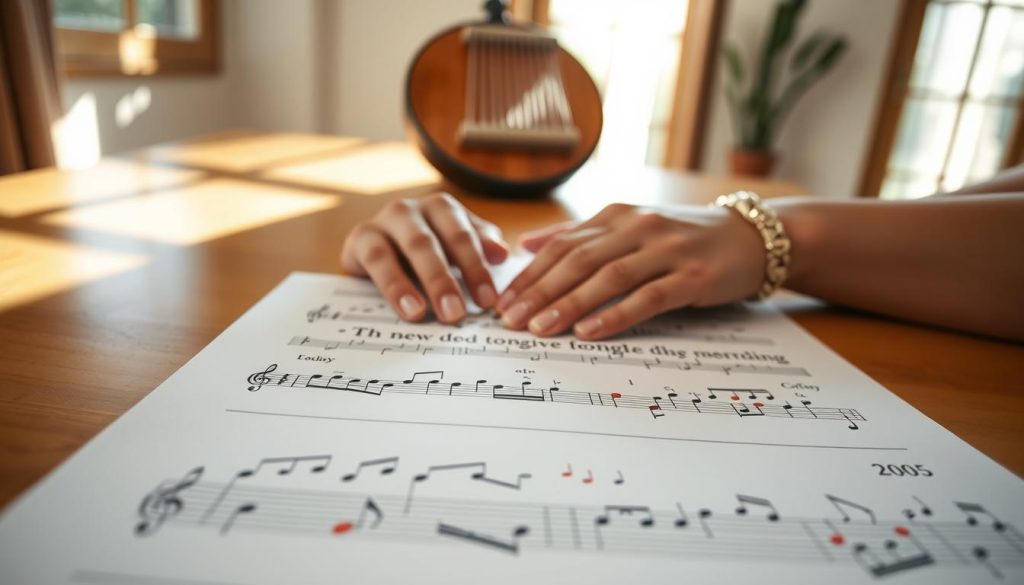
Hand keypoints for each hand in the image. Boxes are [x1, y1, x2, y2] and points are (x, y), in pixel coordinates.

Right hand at [341, 193, 508, 322]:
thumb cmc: (426, 250)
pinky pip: (377, 259)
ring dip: (415, 281)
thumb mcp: (455, 248)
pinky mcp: (360, 238)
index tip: (488, 301)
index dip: (476, 268)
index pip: (463, 235)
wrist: (375, 250)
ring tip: (424, 314)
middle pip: (431, 242)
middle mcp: (411, 209)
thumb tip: (502, 253)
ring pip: (404, 248)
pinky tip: (407, 309)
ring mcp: (383, 221)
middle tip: (456, 314)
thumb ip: (480, 247)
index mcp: (441, 208)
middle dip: (444, 279)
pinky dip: (392, 285)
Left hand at [495, 203, 764, 338]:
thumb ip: (580, 236)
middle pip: (579, 261)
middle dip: (540, 291)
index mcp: (617, 215)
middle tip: (510, 321)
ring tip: (539, 328)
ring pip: (609, 278)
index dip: (530, 274)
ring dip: (570, 304)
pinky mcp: (693, 277)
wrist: (751, 237)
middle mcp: (639, 227)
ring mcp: (667, 251)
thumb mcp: (629, 226)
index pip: (563, 245)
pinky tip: (590, 332)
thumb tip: (526, 245)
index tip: (501, 302)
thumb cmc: (683, 237)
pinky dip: (616, 315)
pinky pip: (649, 298)